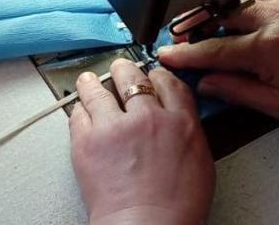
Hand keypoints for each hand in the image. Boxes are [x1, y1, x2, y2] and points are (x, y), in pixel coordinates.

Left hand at [69, 59, 214, 224]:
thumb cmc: (176, 208)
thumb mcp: (200, 164)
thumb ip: (187, 133)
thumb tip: (178, 122)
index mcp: (180, 122)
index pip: (168, 82)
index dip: (157, 75)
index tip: (151, 76)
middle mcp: (148, 117)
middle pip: (132, 78)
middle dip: (124, 71)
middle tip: (119, 70)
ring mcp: (114, 126)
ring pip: (98, 89)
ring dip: (92, 83)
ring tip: (87, 81)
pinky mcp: (87, 140)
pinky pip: (77, 113)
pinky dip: (78, 110)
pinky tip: (79, 109)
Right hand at [159, 0, 278, 127]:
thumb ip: (237, 90)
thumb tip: (204, 83)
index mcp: (267, 48)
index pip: (214, 49)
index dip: (185, 54)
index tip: (163, 55)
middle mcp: (271, 18)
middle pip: (217, 13)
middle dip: (192, 24)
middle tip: (176, 37)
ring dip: (211, 9)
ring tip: (196, 24)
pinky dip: (235, 0)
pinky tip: (228, 13)